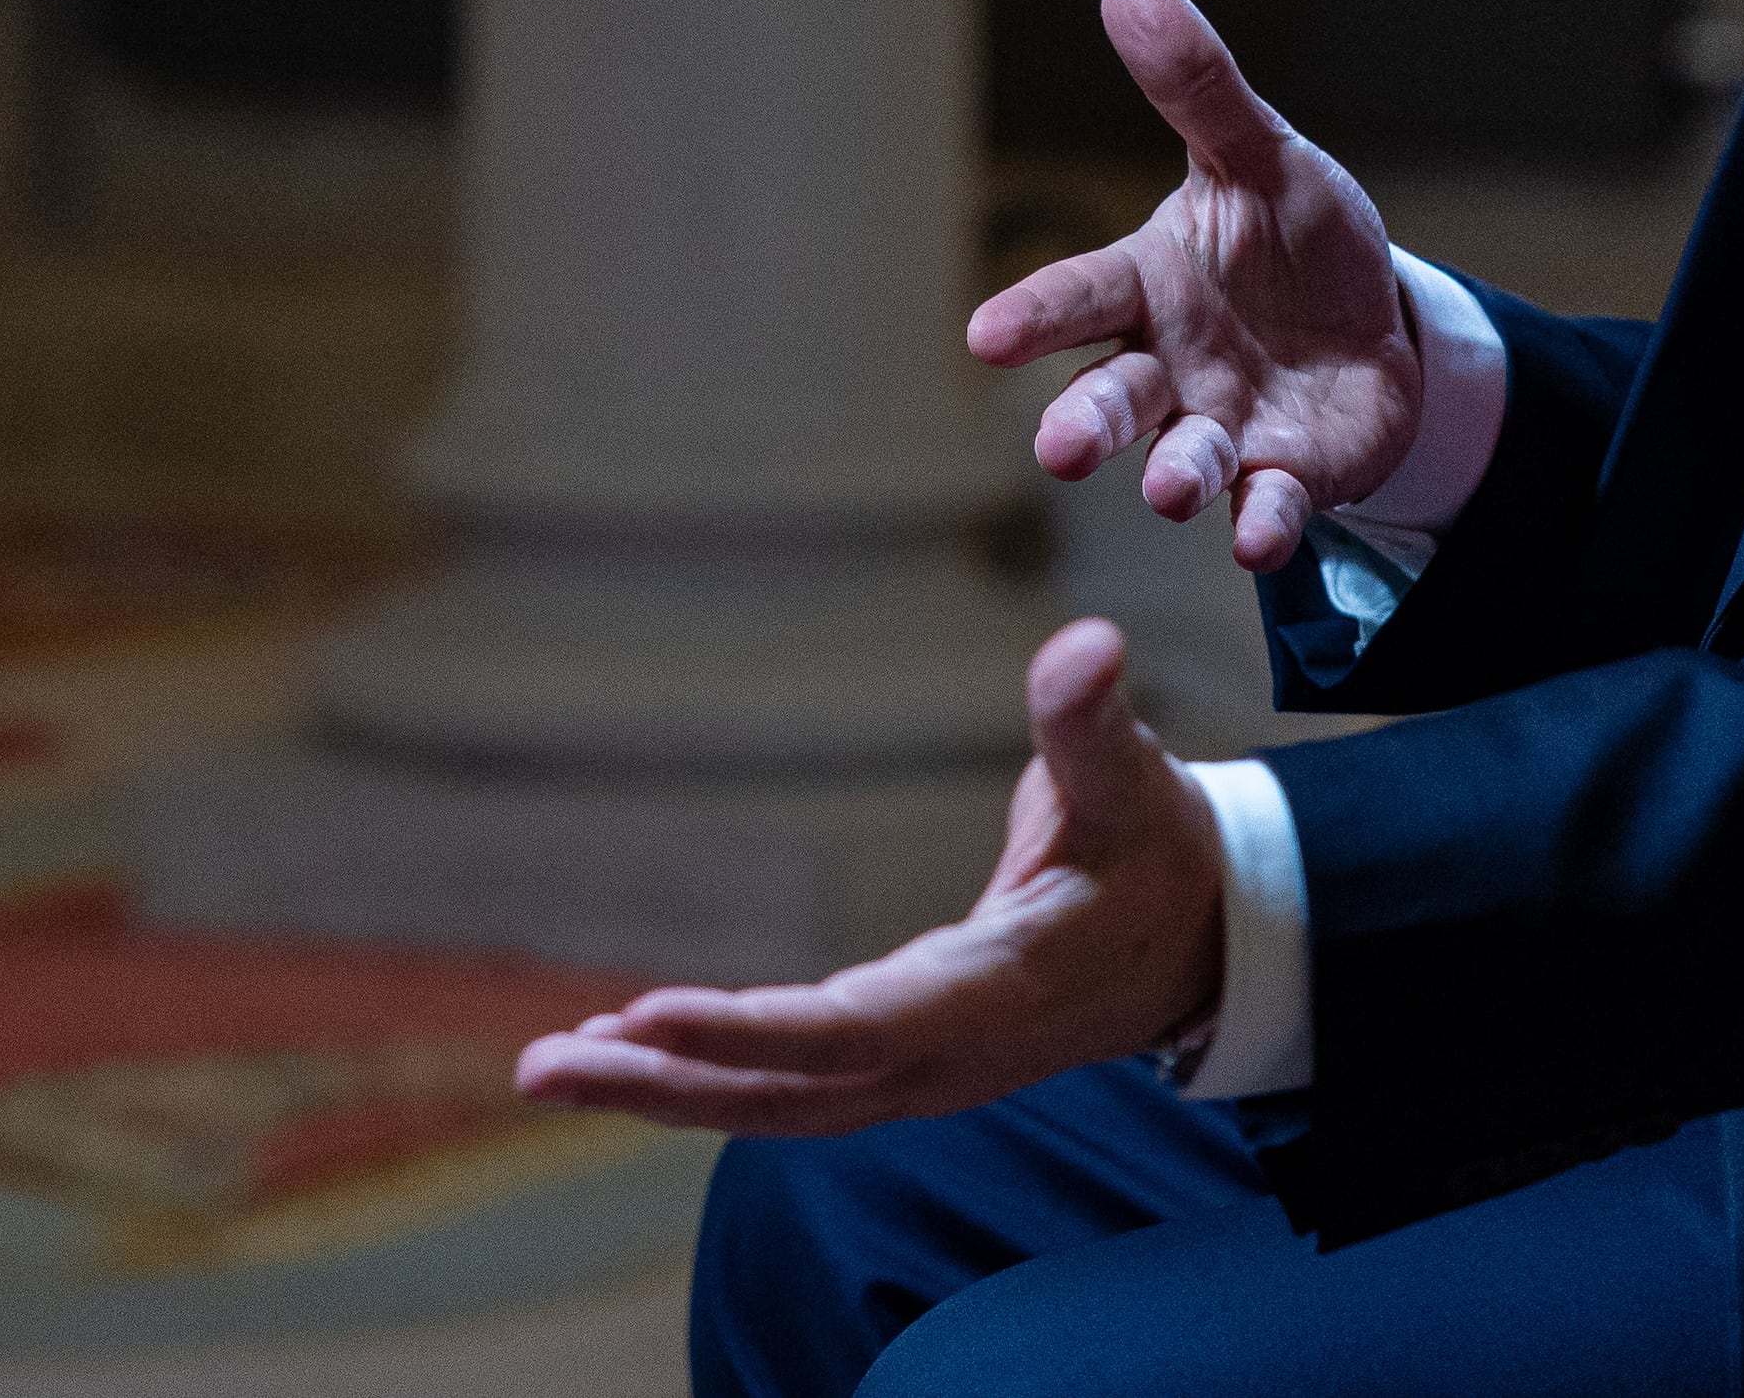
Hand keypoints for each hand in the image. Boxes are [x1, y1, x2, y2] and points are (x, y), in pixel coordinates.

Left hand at [511, 620, 1223, 1133]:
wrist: (1204, 947)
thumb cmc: (1159, 855)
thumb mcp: (1136, 781)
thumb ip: (1092, 720)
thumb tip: (1087, 643)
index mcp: (993, 993)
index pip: (853, 1029)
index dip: (749, 1030)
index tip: (646, 1015)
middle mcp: (946, 1057)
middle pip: (787, 1088)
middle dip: (665, 1081)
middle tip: (540, 1069)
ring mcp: (921, 1073)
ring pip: (774, 1099)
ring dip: (664, 1088)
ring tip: (552, 1068)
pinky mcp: (902, 1065)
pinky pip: (788, 1085)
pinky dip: (704, 1075)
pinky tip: (626, 1051)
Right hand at [969, 0, 1419, 572]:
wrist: (1375, 327)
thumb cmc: (1292, 237)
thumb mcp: (1262, 155)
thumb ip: (1199, 88)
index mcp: (1148, 284)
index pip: (1078, 297)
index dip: (1032, 317)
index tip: (985, 337)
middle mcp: (1169, 365)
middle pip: (1112, 395)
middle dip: (1084, 423)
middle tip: (1062, 450)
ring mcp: (1222, 427)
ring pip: (1180, 458)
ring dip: (1173, 477)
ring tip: (1171, 488)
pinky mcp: (1284, 474)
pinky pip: (1265, 503)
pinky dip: (1260, 522)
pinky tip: (1256, 535)